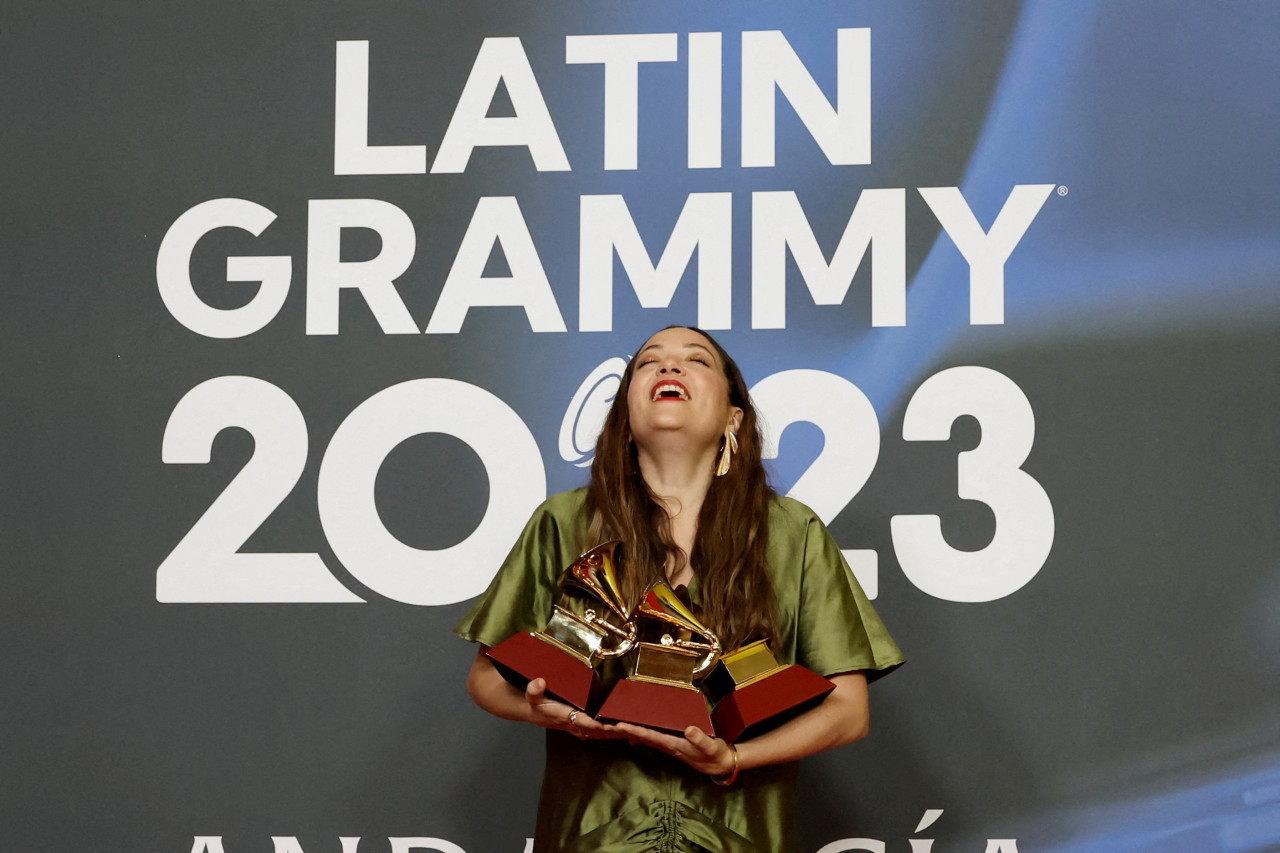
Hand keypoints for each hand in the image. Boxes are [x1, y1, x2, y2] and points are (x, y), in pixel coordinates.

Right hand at [523, 678, 624, 739]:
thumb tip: (539, 682)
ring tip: (634, 731)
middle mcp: (575, 725)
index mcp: (565, 717)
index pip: (583, 722)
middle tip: (631, 729)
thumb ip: (534, 690)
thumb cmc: (536, 704)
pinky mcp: (584, 726)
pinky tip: (627, 731)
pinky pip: (600, 732)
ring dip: (616, 733)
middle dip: (613, 731)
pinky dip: (613, 733)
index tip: (610, 725)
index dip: (597, 725)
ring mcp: (580, 727)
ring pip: (601, 734)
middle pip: (598, 731)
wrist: (535, 713)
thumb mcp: (531, 696)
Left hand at [613, 722, 735, 775]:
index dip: (635, 729)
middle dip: (627, 730)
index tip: (619, 724)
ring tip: (616, 724)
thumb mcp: (711, 746)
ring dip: (632, 731)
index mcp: (674, 744)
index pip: (650, 736)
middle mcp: (668, 745)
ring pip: (646, 737)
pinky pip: (653, 737)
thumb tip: (688, 729)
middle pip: (643, 737)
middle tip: (609, 722)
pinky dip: (642, 732)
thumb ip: (700, 739)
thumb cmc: (715, 754)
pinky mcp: (673, 743)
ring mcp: (670, 744)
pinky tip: (635, 730)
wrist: (720, 763)